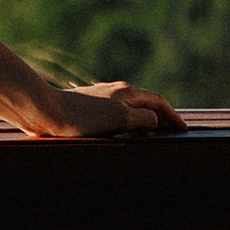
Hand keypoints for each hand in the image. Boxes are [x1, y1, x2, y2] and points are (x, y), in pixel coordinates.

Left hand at [5, 77, 185, 142]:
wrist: (45, 112)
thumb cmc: (82, 117)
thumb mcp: (120, 119)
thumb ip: (143, 119)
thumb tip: (155, 120)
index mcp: (127, 92)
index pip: (158, 101)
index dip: (173, 116)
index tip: (183, 129)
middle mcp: (115, 92)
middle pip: (145, 103)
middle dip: (160, 118)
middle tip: (172, 134)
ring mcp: (101, 99)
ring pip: (130, 109)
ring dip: (144, 122)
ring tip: (152, 138)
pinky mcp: (87, 109)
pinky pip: (116, 115)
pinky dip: (127, 125)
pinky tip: (122, 135)